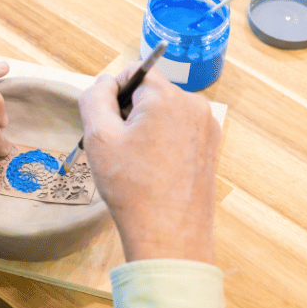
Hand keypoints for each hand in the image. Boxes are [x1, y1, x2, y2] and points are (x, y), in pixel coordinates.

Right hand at [78, 65, 220, 263]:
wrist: (169, 235)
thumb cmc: (132, 188)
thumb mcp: (98, 137)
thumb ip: (95, 98)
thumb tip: (104, 82)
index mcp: (168, 98)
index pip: (135, 71)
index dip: (113, 92)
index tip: (105, 122)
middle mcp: (194, 106)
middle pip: (151, 92)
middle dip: (129, 111)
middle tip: (117, 147)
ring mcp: (207, 127)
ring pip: (164, 112)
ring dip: (145, 127)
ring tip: (135, 162)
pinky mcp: (211, 147)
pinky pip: (179, 130)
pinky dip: (162, 141)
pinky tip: (152, 169)